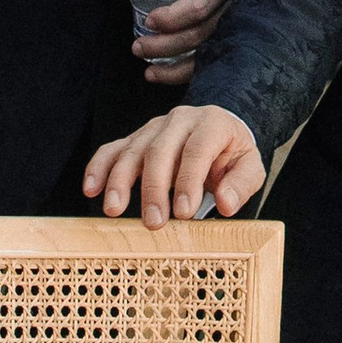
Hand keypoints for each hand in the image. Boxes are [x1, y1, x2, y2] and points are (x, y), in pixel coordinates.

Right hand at [83, 108, 266, 225]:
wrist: (219, 129)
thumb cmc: (232, 153)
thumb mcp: (250, 166)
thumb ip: (242, 184)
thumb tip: (227, 204)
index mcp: (211, 124)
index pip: (197, 150)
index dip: (189, 180)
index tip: (184, 213)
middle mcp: (179, 120)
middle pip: (160, 151)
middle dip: (154, 189)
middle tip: (154, 222)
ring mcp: (154, 127)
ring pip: (132, 150)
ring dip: (120, 181)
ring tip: (114, 209)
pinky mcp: (136, 139)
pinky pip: (112, 149)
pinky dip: (99, 168)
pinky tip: (91, 188)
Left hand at [133, 0, 251, 87]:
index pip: (198, 5)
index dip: (172, 18)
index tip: (148, 20)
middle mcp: (236, 2)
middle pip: (200, 34)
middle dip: (165, 46)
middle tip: (137, 47)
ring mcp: (238, 22)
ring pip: (207, 54)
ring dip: (174, 67)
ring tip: (147, 71)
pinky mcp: (234, 36)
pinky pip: (212, 60)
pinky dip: (185, 72)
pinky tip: (163, 75)